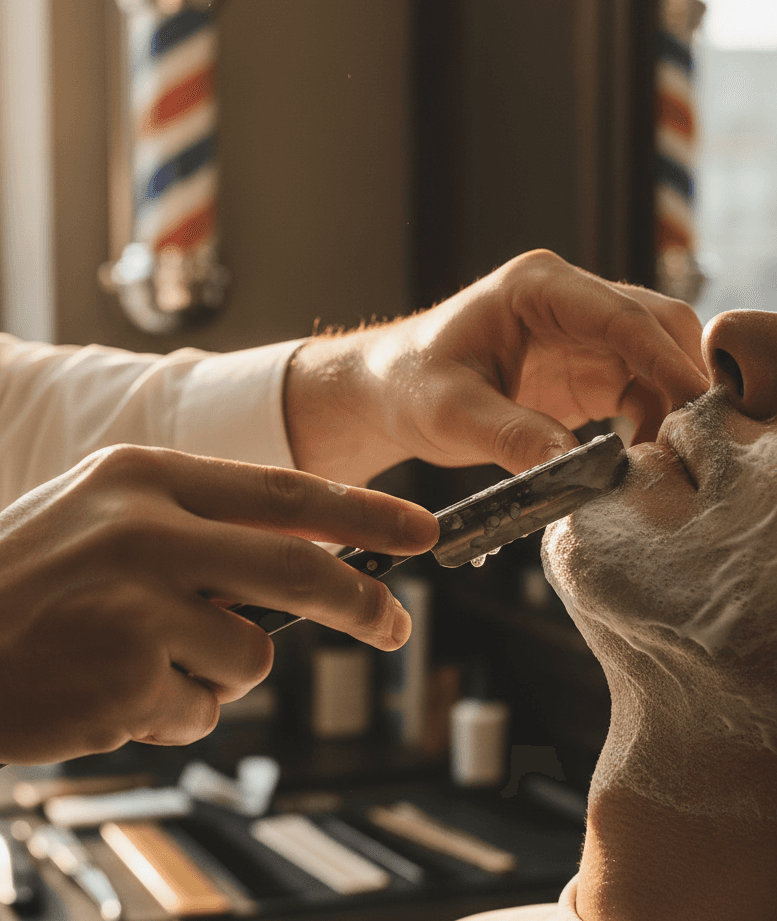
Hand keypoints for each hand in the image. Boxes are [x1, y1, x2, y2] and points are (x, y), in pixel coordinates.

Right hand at [0, 445, 439, 829]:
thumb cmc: (14, 585)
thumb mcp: (101, 519)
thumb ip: (196, 527)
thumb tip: (299, 554)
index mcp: (142, 478)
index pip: (282, 490)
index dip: (362, 514)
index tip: (419, 533)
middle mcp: (147, 531)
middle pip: (300, 569)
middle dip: (362, 603)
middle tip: (391, 626)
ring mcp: (139, 607)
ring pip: (250, 656)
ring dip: (216, 673)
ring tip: (138, 663)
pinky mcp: (128, 680)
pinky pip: (198, 709)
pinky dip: (171, 711)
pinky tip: (104, 693)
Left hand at [287, 249, 708, 479]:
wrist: (388, 392)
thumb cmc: (407, 385)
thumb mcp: (449, 412)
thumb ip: (509, 435)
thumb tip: (573, 467)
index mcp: (536, 287)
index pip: (621, 315)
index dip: (665, 359)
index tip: (698, 404)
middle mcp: (567, 299)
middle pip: (655, 327)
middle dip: (681, 381)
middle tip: (692, 443)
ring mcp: (580, 334)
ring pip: (655, 359)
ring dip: (669, 406)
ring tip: (666, 461)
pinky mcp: (582, 370)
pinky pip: (637, 389)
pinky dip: (650, 421)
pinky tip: (642, 459)